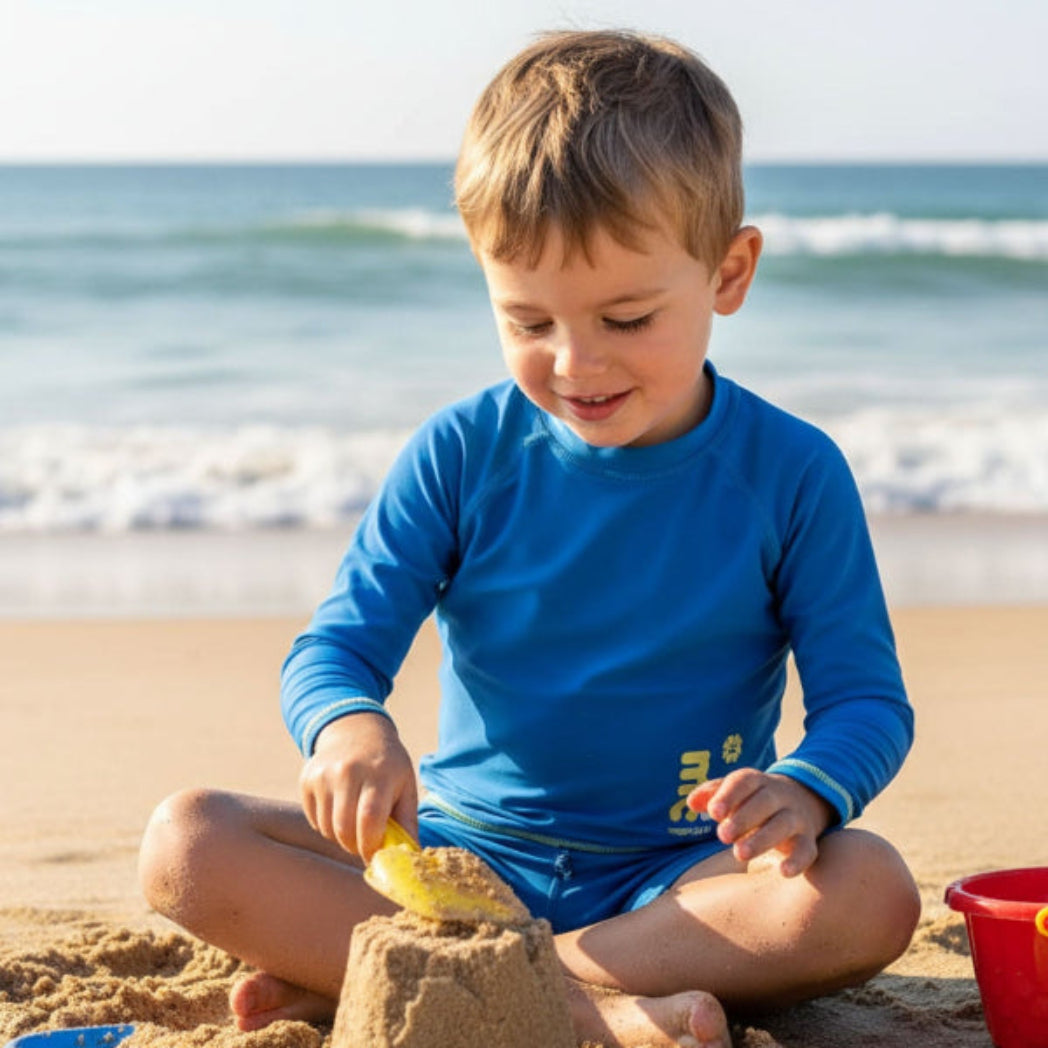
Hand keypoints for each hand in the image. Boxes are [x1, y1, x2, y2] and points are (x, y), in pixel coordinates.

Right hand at [298, 712, 416, 862]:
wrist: (356, 731)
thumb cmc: (387, 765)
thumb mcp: (406, 785)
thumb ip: (408, 821)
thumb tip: (411, 857)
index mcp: (379, 773)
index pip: (370, 819)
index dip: (371, 846)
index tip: (375, 855)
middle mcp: (348, 771)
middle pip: (344, 829)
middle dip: (355, 846)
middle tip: (365, 842)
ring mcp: (324, 774)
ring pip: (327, 828)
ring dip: (341, 836)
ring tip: (355, 820)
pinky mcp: (307, 779)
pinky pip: (314, 820)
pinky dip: (327, 824)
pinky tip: (339, 807)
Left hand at [687, 768, 834, 876]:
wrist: (802, 800)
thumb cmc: (753, 799)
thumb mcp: (734, 792)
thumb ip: (712, 795)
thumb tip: (691, 803)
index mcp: (756, 781)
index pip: (743, 782)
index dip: (729, 795)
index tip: (713, 812)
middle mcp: (778, 795)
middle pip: (764, 802)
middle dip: (743, 818)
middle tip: (722, 836)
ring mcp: (796, 817)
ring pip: (782, 824)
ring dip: (762, 839)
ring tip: (739, 854)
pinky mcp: (808, 839)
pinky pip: (807, 850)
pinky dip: (797, 861)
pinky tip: (783, 872)